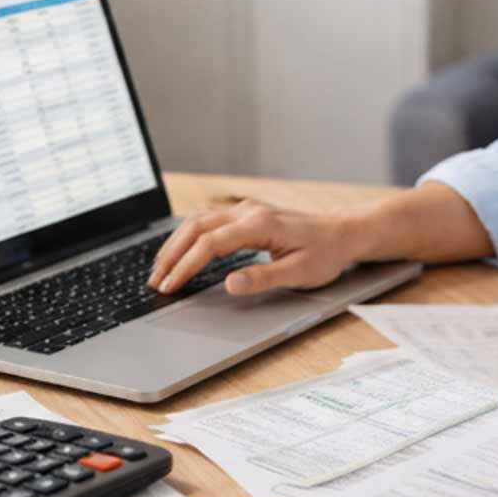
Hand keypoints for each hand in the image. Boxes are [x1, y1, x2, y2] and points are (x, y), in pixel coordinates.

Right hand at [149, 200, 366, 296]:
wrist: (342, 233)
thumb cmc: (325, 254)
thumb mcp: (299, 273)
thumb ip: (263, 278)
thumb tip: (229, 284)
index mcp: (259, 225)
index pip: (210, 244)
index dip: (186, 266)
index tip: (169, 285)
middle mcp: (248, 212)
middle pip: (196, 227)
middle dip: (172, 254)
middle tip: (155, 281)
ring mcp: (246, 211)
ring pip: (199, 221)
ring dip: (176, 244)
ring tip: (160, 269)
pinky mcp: (246, 215)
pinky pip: (209, 222)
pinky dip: (189, 237)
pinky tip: (180, 251)